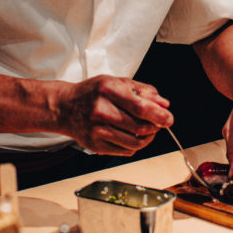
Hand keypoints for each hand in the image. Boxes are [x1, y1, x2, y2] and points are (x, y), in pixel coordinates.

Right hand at [57, 76, 172, 155]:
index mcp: (108, 90)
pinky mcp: (95, 145)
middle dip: (155, 127)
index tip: (169, 119)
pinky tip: (131, 136)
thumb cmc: (91, 93)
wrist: (64, 107)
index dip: (159, 115)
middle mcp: (101, 111)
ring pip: (135, 143)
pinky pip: (125, 151)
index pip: (141, 107)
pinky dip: (134, 146)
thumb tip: (164, 104)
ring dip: (147, 138)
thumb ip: (142, 90)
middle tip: (159, 124)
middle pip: (140, 127)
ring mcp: (97, 130)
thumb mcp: (116, 82)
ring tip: (147, 130)